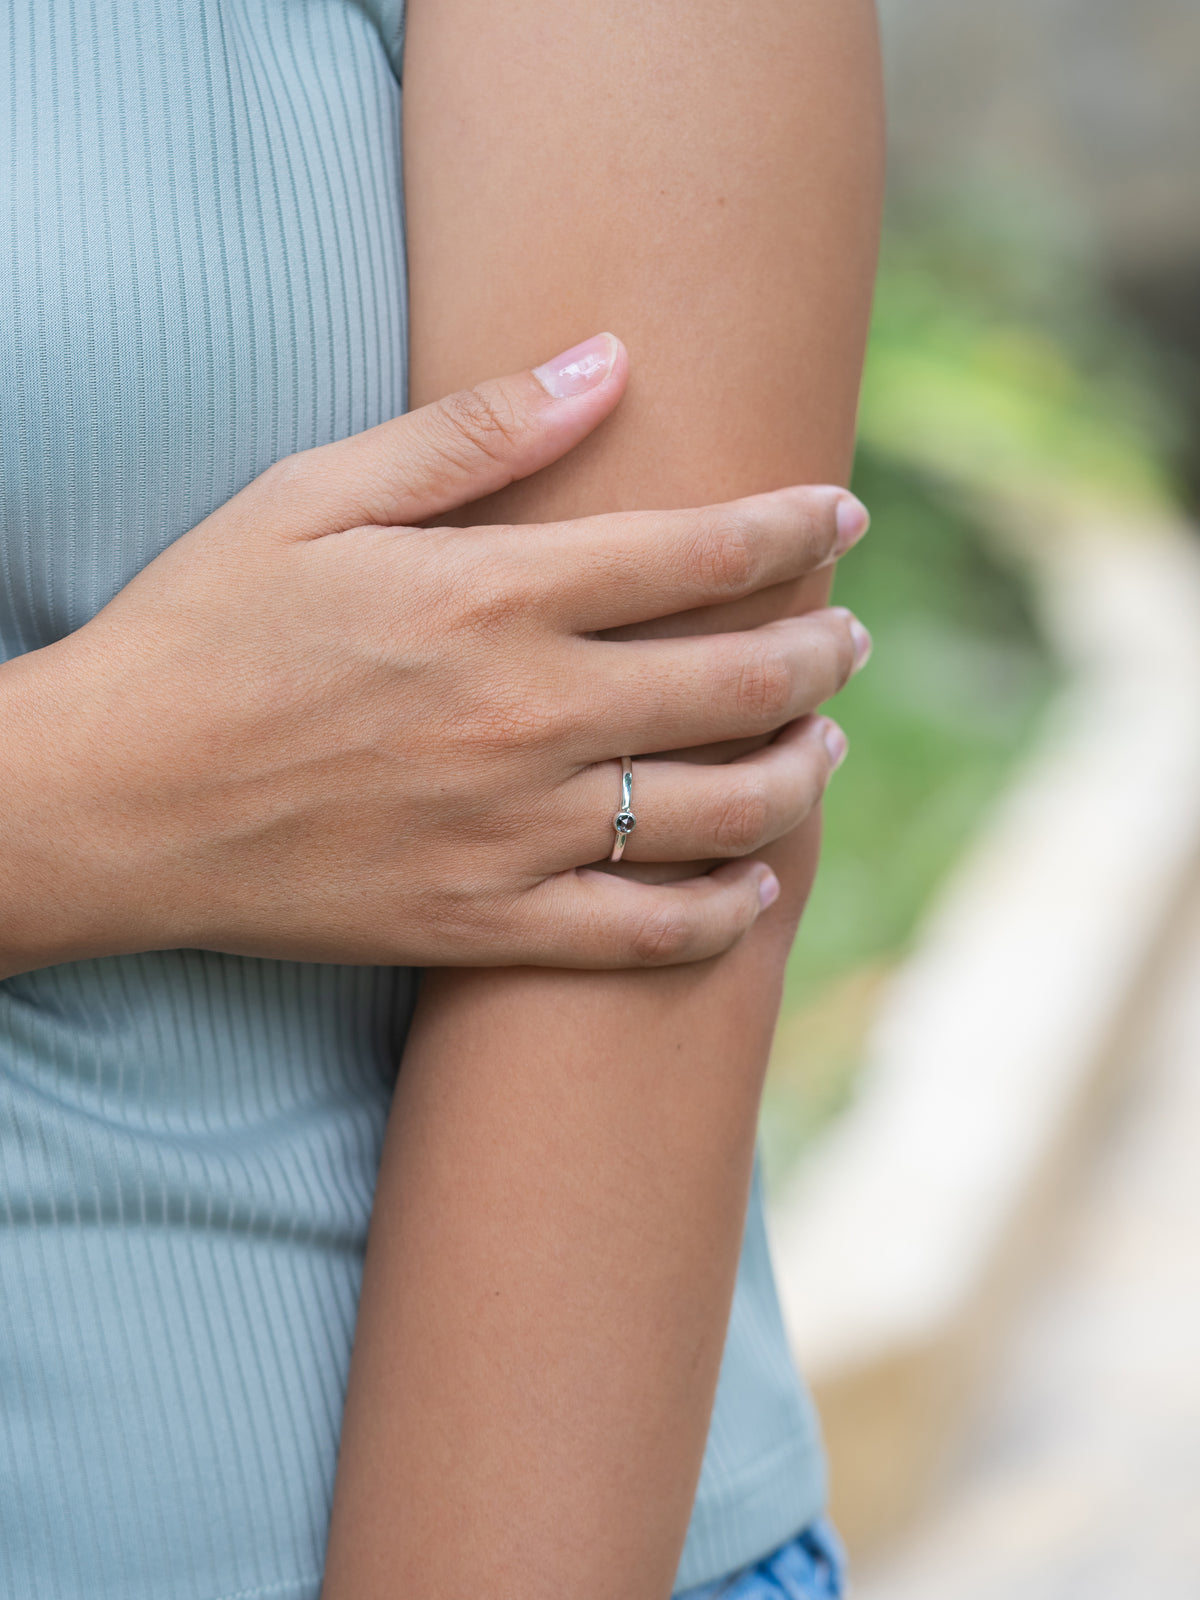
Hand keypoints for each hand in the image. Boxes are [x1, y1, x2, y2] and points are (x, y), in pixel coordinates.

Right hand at [0, 335, 867, 976]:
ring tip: (825, 750)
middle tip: (851, 641)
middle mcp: (528, 715)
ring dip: (798, 777)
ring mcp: (512, 831)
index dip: (794, 529)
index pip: (699, 553)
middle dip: (821, 654)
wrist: (109, 800)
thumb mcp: (313, 496)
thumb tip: (609, 360)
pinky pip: (641, 934)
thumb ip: (472, 432)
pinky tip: (753, 888)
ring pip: (718, 813)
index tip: (843, 516)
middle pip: (737, 683)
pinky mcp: (481, 922)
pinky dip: (718, 916)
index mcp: (493, 596)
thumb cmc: (201, 631)